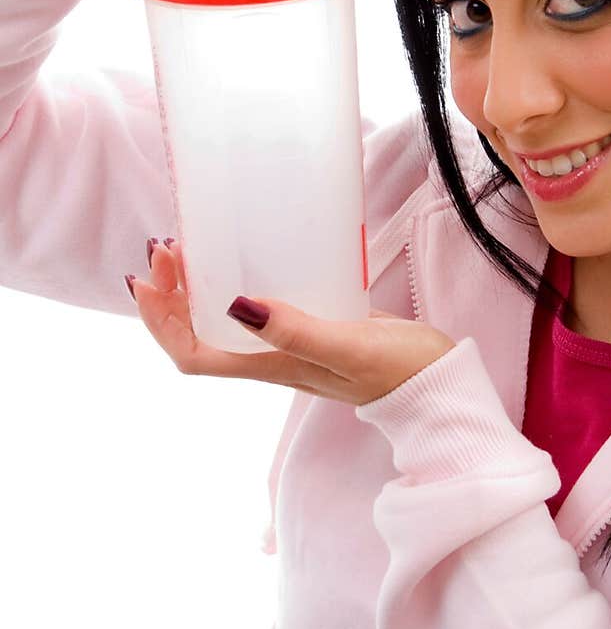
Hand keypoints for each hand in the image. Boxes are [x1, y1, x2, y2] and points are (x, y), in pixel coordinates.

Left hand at [127, 239, 456, 406]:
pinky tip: (248, 254)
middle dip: (171, 294)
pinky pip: (260, 306)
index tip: (149, 278)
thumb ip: (297, 330)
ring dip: (198, 287)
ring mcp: (294, 342)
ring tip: (191, 246)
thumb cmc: (401, 371)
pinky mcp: (316, 323)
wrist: (443, 383)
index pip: (194, 354)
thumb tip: (237, 306)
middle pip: (200, 334)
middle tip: (168, 245)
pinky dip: (239, 281)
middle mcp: (273, 357)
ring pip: (225, 319)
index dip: (161, 322)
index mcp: (273, 366)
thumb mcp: (349, 347)